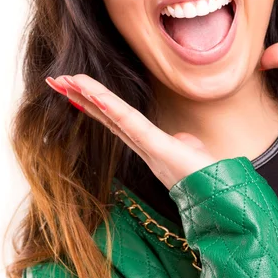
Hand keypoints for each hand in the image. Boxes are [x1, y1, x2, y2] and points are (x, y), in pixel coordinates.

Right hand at [46, 75, 216, 189]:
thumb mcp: (192, 154)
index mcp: (149, 145)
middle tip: (56, 80)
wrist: (222, 197)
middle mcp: (144, 146)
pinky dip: (112, 110)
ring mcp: (149, 148)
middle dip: (80, 97)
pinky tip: (95, 96)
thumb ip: (182, 142)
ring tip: (65, 81)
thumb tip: (181, 140)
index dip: (93, 104)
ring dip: (88, 98)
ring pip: (114, 117)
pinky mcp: (160, 149)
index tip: (73, 88)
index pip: (116, 119)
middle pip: (107, 116)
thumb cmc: (208, 178)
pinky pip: (133, 125)